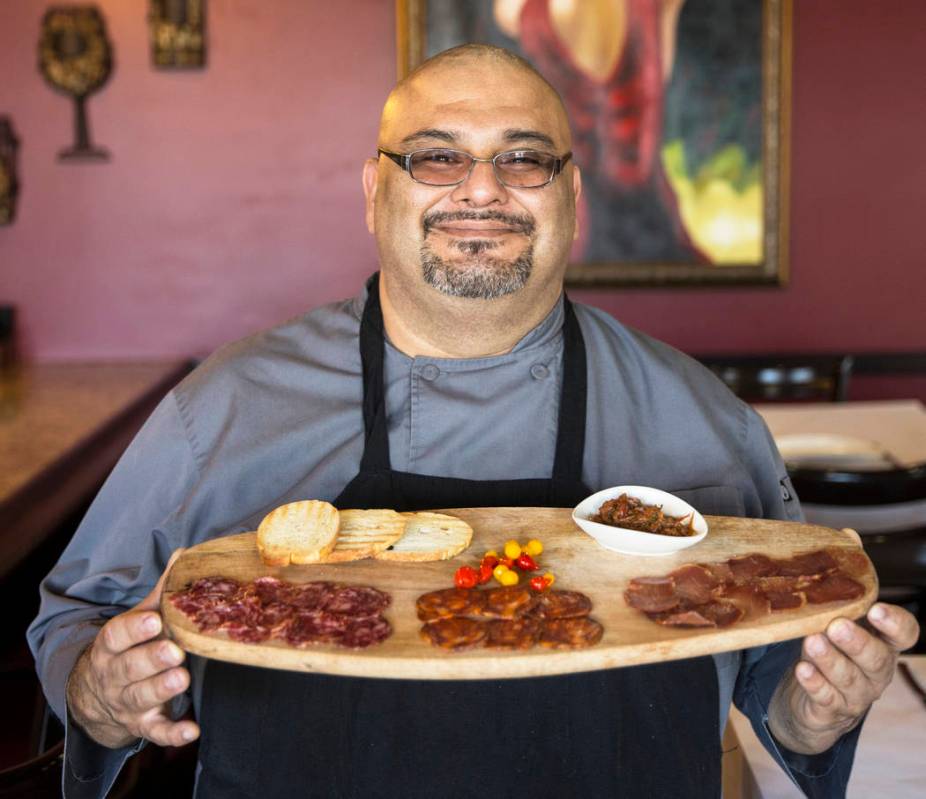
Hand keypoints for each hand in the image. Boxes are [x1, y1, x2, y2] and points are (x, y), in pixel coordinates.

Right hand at [66, 550, 199, 748]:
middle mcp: (115, 675)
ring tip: (182, 679)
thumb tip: (184, 555)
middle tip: (173, 651)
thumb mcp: (138, 619)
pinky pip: (156, 732)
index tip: (153, 619)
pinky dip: (173, 734)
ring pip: (141, 697)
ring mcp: (127, 702)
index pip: (117, 635)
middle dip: (151, 659)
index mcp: (112, 645)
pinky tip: (193, 730)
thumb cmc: (130, 646)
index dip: (134, 629)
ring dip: (161, 689)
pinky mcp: (142, 724)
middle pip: (129, 668)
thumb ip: (161, 593)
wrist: (98, 694)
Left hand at [768, 602, 919, 753]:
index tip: (876, 610)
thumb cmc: (831, 654)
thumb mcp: (837, 631)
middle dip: (857, 642)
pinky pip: (826, 697)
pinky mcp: (833, 710)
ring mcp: (857, 695)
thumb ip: (836, 611)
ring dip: (829, 659)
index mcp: (884, 645)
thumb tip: (817, 587)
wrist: (816, 704)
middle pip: (876, 658)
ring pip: (848, 678)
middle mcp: (877, 672)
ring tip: (812, 642)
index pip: (904, 634)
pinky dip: (814, 683)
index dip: (895, 623)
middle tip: (838, 627)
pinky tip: (803, 669)